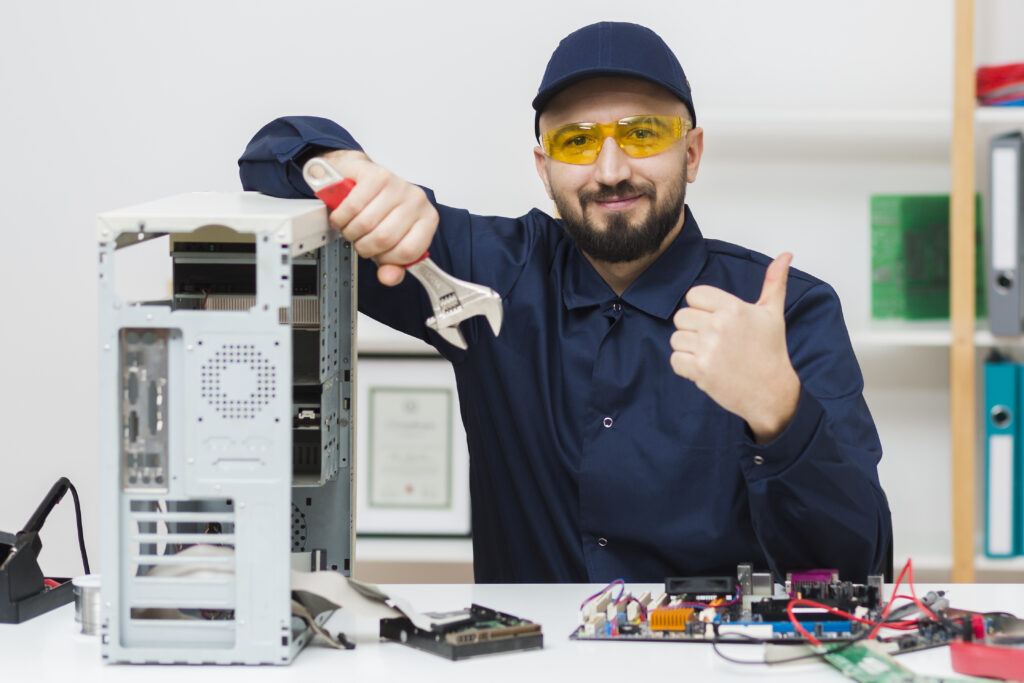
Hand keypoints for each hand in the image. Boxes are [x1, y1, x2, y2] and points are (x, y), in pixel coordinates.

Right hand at [315, 150, 437, 285]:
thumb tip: (388, 277)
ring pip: (366, 223)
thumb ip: (393, 265)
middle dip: (364, 246)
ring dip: (350, 231)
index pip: (409, 252)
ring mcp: (397, 185)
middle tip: (361, 239)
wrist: (361, 180)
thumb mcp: (390, 243)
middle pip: (384, 238)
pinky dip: (342, 216)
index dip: (387, 259)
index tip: (379, 254)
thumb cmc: (380, 211)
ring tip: (352, 226)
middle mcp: (417, 200)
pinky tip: (343, 215)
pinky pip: (352, 206)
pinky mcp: (375, 175)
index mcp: (427, 220)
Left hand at [669, 253, 800, 443]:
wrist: (772, 392)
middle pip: (681, 316)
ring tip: (711, 354)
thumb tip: (786, 254)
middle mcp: (718, 326)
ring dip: (688, 348)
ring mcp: (707, 349)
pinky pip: (674, 360)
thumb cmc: (771, 351)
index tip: (715, 319)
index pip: (694, 295)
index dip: (701, 307)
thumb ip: (774, 282)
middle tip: (713, 340)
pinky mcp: (700, 370)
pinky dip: (685, 366)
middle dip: (693, 328)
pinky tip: (704, 367)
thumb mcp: (773, 313)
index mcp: (733, 308)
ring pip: (676, 338)